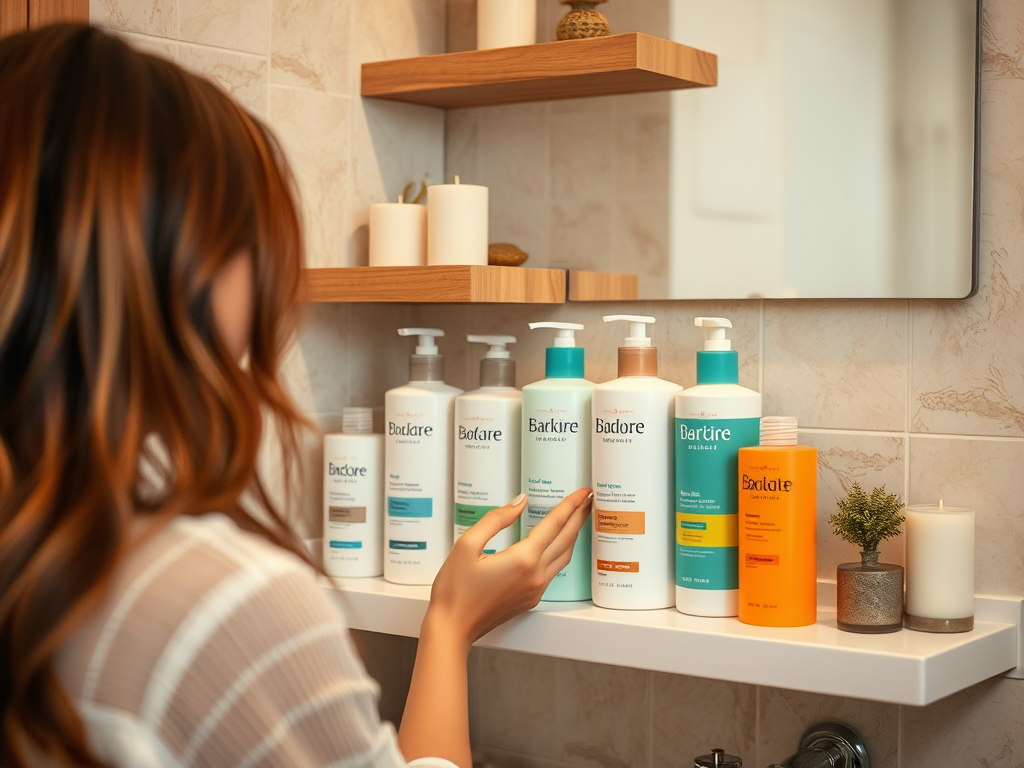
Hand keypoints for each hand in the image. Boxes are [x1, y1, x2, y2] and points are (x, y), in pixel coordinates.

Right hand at [424, 487, 592, 650]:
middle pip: (566, 539)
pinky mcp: (531, 598)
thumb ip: (496, 519)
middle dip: (579, 517)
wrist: (452, 628)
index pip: (554, 524)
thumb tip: (519, 502)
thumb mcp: (467, 545)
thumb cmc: (454, 590)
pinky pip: (554, 570)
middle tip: (589, 500)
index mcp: (523, 559)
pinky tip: (557, 544)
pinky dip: (561, 551)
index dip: (570, 505)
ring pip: (564, 556)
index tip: (583, 492)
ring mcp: (536, 589)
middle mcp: (535, 575)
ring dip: (574, 535)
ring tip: (578, 518)